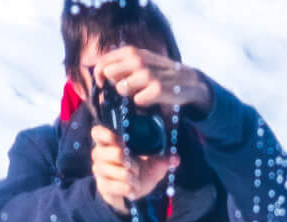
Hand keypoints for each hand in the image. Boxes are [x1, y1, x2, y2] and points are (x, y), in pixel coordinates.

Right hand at [89, 122, 177, 213]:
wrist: (132, 192)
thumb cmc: (140, 171)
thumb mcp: (153, 163)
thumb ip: (163, 160)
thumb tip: (176, 159)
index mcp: (109, 142)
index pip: (97, 132)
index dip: (107, 134)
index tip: (122, 140)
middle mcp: (100, 154)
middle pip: (113, 153)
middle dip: (130, 161)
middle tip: (136, 167)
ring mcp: (99, 170)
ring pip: (116, 171)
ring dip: (130, 176)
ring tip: (135, 177)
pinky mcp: (102, 186)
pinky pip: (115, 186)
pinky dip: (127, 188)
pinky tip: (132, 188)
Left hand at [94, 45, 210, 116]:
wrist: (188, 81)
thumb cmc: (158, 74)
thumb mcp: (140, 63)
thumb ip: (121, 67)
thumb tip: (100, 76)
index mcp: (131, 52)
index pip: (103, 61)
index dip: (99, 75)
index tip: (103, 84)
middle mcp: (138, 59)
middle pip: (109, 73)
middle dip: (111, 85)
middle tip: (122, 92)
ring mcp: (148, 74)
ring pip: (122, 88)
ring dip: (127, 95)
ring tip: (137, 95)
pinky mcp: (158, 88)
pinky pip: (138, 100)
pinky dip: (141, 103)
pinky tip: (149, 101)